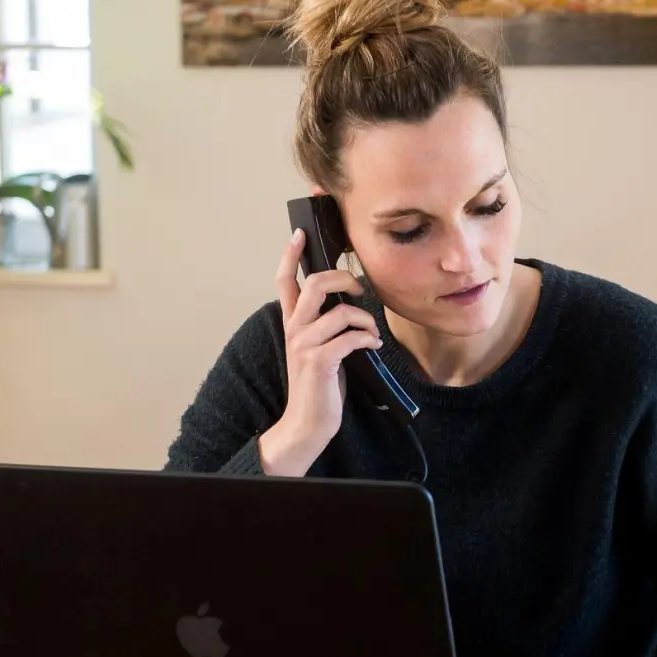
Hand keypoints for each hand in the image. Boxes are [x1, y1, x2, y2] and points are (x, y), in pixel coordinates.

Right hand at [258, 228, 382, 476]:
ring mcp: (305, 345)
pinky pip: (351, 337)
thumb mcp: (319, 348)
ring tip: (371, 332)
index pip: (284, 281)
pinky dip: (367, 338)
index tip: (300, 233)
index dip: (290, 255)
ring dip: (365, 319)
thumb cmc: (319, 385)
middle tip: (360, 290)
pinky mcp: (320, 362)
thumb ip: (325, 325)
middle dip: (345, 279)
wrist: (308, 423)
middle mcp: (294, 329)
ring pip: (340, 312)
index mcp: (292, 323)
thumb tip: (350, 302)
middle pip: (316, 284)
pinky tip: (371, 346)